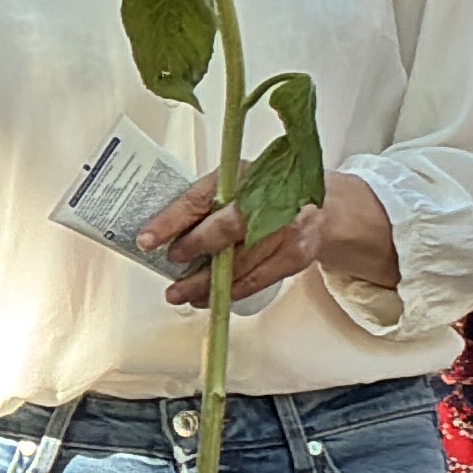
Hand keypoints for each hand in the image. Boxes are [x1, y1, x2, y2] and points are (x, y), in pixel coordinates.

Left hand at [124, 178, 398, 320]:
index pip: (202, 196)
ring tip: (179, 292)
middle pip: (226, 229)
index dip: (171, 220)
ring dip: (205, 283)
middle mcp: (270, 199)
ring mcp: (286, 229)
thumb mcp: (237, 183)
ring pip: (238, 263)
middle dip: (193, 250)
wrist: (325, 207)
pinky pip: (255, 280)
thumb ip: (205, 201)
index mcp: (245, 174)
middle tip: (170, 268)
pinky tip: (207, 298)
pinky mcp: (294, 257)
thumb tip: (160, 231)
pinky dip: (228, 292)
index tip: (146, 239)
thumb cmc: (272, 194)